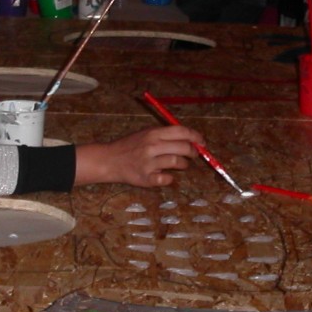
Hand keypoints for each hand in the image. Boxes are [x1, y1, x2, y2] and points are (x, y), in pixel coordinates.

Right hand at [75, 125, 201, 186]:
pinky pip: (166, 179)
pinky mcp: (146, 178)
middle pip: (183, 147)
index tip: (202, 142)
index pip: (181, 132)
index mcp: (153, 133)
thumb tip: (190, 138)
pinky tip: (165, 175)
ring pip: (178, 163)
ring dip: (184, 165)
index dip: (196, 136)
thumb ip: (165, 135)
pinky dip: (170, 178)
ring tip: (181, 165)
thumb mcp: (145, 133)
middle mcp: (152, 146)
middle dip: (193, 152)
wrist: (109, 160)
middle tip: (194, 155)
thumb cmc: (130, 146)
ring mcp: (149, 163)